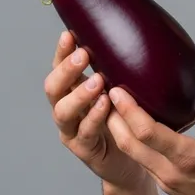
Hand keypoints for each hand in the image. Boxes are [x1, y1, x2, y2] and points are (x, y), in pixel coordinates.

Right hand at [44, 31, 149, 190]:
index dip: (62, 51)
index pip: (60, 67)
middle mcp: (67, 108)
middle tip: (84, 54)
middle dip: (66, 69)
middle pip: (53, 87)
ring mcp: (71, 130)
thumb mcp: (123, 91)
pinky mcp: (83, 148)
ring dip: (79, 94)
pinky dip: (94, 117)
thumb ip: (121, 70)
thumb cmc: (126, 120)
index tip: (70, 34)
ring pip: (63, 111)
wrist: (132, 160)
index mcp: (73, 90)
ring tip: (98, 80)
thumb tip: (141, 35)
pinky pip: (85, 131)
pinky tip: (106, 105)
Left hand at [105, 61, 194, 194]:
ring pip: (132, 154)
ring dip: (118, 131)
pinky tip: (132, 128)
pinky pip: (142, 161)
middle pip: (129, 144)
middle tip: (103, 93)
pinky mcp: (166, 187)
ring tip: (111, 107)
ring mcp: (166, 182)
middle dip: (112, 117)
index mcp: (188, 158)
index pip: (147, 132)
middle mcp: (170, 172)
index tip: (117, 90)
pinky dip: (132, 143)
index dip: (128, 110)